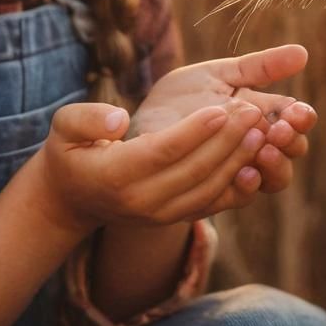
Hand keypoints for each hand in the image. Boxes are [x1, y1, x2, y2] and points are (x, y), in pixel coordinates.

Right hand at [36, 99, 280, 232]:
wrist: (73, 198)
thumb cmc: (71, 152)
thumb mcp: (63, 128)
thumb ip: (86, 119)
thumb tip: (119, 119)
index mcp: (114, 176)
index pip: (161, 152)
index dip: (194, 131)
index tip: (222, 107)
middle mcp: (141, 202)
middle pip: (194, 171)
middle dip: (228, 141)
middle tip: (254, 110)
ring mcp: (161, 215)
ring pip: (210, 189)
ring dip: (240, 160)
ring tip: (262, 129)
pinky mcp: (176, 218)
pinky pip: (213, 204)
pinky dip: (239, 185)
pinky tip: (259, 159)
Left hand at [129, 45, 317, 194]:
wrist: (143, 121)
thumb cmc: (183, 95)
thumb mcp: (221, 74)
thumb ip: (260, 67)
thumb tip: (303, 53)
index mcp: (266, 114)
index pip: (298, 121)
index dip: (302, 118)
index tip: (297, 112)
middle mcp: (259, 144)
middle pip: (292, 151)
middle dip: (292, 141)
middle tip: (280, 130)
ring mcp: (241, 167)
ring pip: (274, 178)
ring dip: (275, 165)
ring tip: (265, 149)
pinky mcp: (218, 188)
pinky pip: (241, 196)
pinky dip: (247, 186)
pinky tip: (244, 172)